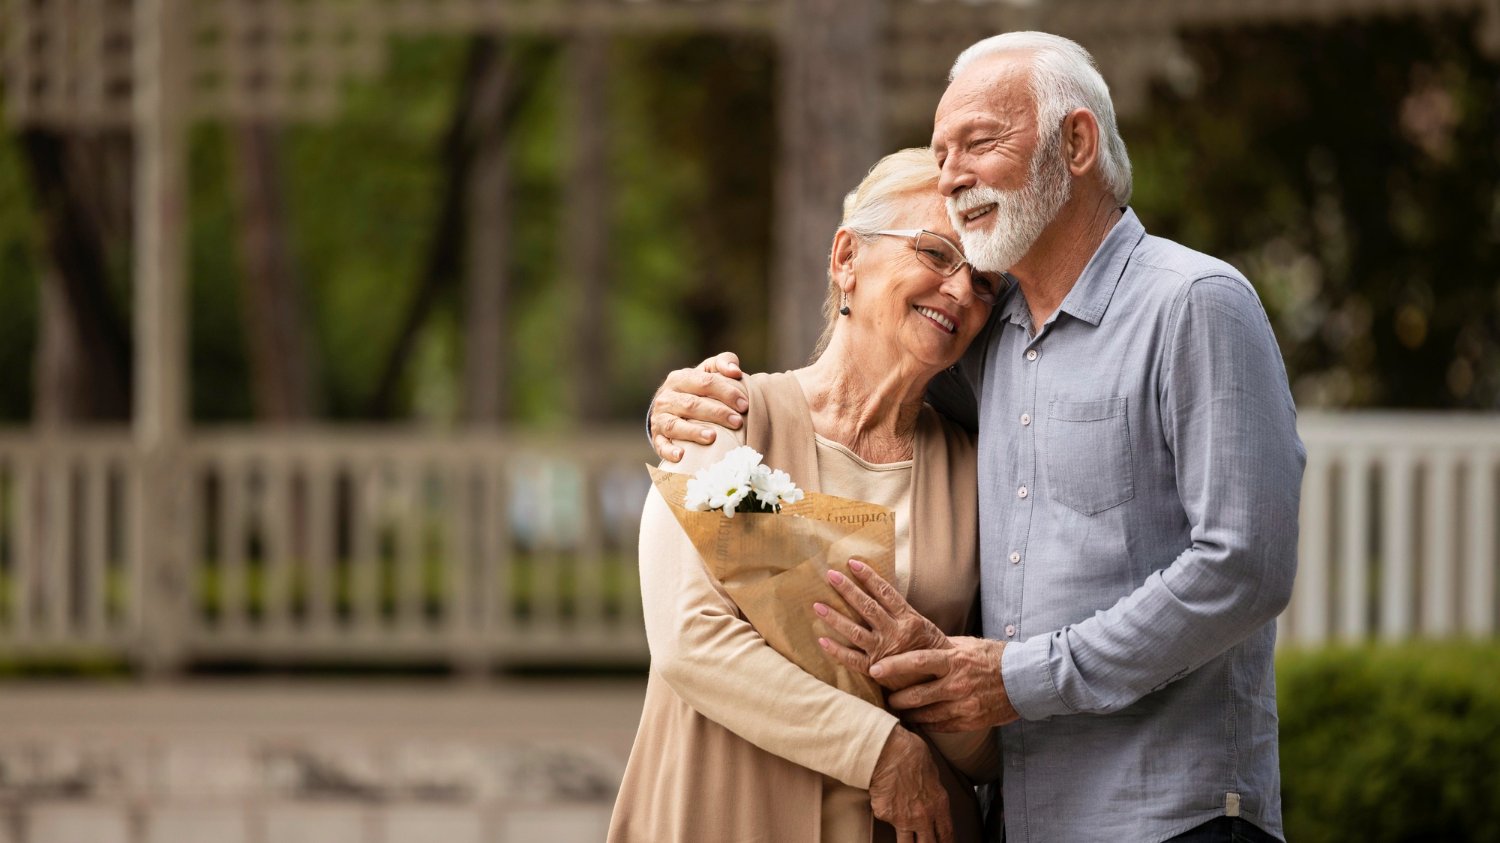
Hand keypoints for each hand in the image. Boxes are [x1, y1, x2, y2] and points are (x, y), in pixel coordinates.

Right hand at [649, 352, 748, 461]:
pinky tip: (681, 456)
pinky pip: (661, 445)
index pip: (705, 382)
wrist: (669, 408)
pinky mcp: (657, 437)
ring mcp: (660, 418)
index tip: (745, 405)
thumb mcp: (707, 372)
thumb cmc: (697, 389)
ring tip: (712, 438)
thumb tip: (735, 371)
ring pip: (675, 425)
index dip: (726, 392)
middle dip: (716, 413)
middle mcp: (667, 397)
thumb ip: (723, 363)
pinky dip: (669, 450)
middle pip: (692, 404)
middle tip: (737, 422)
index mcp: (680, 378)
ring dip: (693, 432)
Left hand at [815, 559, 950, 689]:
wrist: (941, 679)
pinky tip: (822, 640)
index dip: (869, 577)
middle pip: (868, 607)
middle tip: (830, 575)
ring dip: (835, 618)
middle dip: (848, 590)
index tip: (853, 563)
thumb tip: (876, 593)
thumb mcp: (921, 626)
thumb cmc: (929, 649)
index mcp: (909, 619)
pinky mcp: (876, 669)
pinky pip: (852, 659)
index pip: (886, 593)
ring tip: (818, 606)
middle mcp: (895, 632)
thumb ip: (901, 613)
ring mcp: (884, 651)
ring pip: (855, 631)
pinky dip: (836, 650)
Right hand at [869, 726, 953, 842]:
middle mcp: (923, 816)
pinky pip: (886, 819)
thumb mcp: (932, 772)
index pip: (947, 834)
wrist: (887, 750)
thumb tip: (930, 797)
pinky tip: (885, 800)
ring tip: (906, 836)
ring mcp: (902, 818)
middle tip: (924, 842)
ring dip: (907, 841)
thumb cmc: (910, 753)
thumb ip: (933, 791)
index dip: (945, 842)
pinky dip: (886, 813)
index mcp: (939, 804)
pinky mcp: (884, 815)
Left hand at [878, 637, 1019, 731]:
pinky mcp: (970, 721)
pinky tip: (917, 721)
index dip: (894, 667)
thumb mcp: (966, 645)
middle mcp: (957, 684)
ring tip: (897, 711)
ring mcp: (964, 705)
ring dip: (908, 714)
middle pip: (916, 695)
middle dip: (896, 698)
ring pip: (926, 715)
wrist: (1024, 679)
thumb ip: (940, 647)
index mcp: (954, 660)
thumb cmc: (992, 657)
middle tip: (884, 697)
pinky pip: (940, 726)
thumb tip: (913, 642)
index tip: (875, 670)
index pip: (918, 662)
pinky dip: (926, 724)